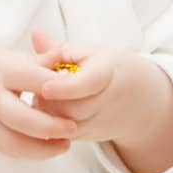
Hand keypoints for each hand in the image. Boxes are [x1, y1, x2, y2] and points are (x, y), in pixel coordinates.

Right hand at [0, 42, 76, 160]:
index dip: (57, 86)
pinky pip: (9, 149)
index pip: (32, 79)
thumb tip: (64, 57)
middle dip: (52, 127)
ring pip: (16, 144)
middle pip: (23, 118)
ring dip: (44, 148)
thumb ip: (32, 60)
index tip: (78, 89)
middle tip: (73, 127)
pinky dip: (31, 152)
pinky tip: (48, 147)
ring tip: (65, 143)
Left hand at [29, 28, 172, 172]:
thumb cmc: (109, 70)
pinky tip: (46, 105)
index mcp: (107, 73)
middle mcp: (104, 104)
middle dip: (46, 95)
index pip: (87, 84)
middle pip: (68, 108)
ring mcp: (95, 125)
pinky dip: (46, 119)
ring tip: (43, 90)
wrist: (137, 100)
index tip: (46, 87)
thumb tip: (35, 34)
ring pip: (60, 124)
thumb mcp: (90, 53)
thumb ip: (59, 49)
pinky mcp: (84, 138)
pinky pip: (57, 133)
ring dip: (43, 107)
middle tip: (35, 79)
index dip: (66, 87)